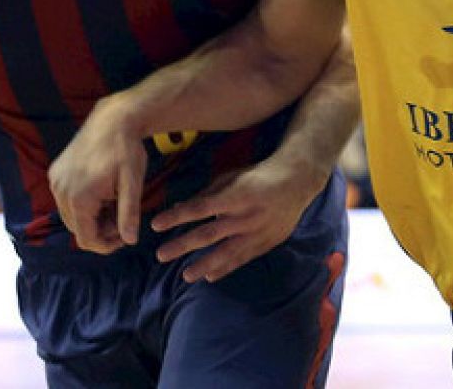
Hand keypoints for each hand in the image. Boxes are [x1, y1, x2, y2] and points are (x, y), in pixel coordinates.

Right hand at [48, 96, 146, 252]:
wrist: (113, 118)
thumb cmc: (126, 149)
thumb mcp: (132, 183)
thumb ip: (129, 214)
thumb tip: (130, 241)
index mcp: (79, 198)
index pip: (87, 239)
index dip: (106, 245)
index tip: (125, 237)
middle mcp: (61, 191)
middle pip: (77, 229)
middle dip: (100, 230)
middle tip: (123, 217)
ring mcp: (56, 181)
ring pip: (71, 216)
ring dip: (91, 217)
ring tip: (114, 203)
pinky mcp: (55, 172)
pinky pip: (66, 200)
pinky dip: (82, 203)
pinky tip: (102, 192)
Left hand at [151, 158, 326, 282]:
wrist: (297, 183)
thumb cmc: (258, 176)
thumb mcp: (231, 178)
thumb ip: (207, 194)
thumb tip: (178, 208)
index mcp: (235, 195)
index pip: (199, 208)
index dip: (177, 217)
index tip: (156, 225)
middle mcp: (245, 216)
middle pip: (208, 234)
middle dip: (182, 245)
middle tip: (161, 255)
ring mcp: (256, 233)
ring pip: (225, 253)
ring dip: (203, 265)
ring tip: (185, 276)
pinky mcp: (266, 243)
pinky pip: (242, 259)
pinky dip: (226, 268)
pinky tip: (210, 276)